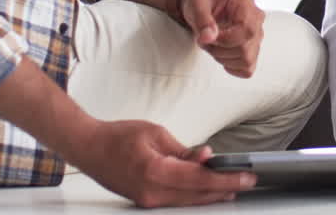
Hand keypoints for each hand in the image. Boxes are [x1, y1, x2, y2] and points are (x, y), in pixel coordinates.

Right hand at [72, 118, 255, 207]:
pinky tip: (207, 188)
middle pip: (198, 195)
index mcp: (156, 172)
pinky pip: (176, 201)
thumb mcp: (156, 133)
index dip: (226, 179)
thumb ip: (184, 150)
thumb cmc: (117, 137)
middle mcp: (152, 192)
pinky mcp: (146, 201)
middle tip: (247, 182)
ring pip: (189, 201)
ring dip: (212, 194)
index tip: (246, 177)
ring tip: (232, 186)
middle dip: (225, 189)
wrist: (89, 148)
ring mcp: (148, 200)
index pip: (200, 179)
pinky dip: (194, 194)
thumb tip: (206, 157)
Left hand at [180, 0, 264, 77]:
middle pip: (245, 48)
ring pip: (247, 61)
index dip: (226, 40)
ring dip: (223, 58)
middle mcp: (256, 19)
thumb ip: (202, 20)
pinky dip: (231, 66)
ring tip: (212, 45)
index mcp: (245, 3)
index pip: (247, 30)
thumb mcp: (196, 5)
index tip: (208, 37)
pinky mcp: (253, 49)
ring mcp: (257, 36)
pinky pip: (247, 69)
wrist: (206, 7)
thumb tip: (208, 37)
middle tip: (205, 40)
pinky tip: (222, 53)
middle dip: (219, 50)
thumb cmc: (203, 3)